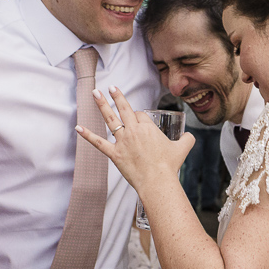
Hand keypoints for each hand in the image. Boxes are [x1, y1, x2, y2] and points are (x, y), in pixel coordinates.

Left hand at [76, 88, 193, 198]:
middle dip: (117, 96)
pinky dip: (87, 135)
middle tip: (111, 87)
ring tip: (95, 93)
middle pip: (124, 109)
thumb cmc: (170, 165)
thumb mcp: (183, 148)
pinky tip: (78, 127)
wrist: (158, 181)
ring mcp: (123, 142)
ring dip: (102, 105)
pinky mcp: (114, 154)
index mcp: (148, 127)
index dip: (140, 117)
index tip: (141, 123)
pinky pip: (98, 143)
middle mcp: (134, 131)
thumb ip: (187, 139)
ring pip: (110, 120)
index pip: (140, 115)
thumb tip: (190, 136)